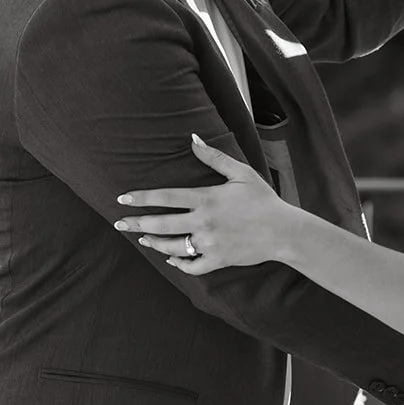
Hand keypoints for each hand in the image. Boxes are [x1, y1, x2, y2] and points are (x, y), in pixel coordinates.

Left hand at [114, 134, 293, 274]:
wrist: (284, 231)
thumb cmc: (263, 199)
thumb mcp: (241, 173)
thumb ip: (213, 157)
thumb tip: (192, 138)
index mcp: (207, 199)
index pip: (165, 198)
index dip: (141, 198)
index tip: (122, 199)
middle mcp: (203, 223)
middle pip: (161, 224)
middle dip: (136, 224)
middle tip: (119, 224)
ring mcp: (210, 244)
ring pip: (172, 247)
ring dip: (154, 243)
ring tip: (143, 239)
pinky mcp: (218, 260)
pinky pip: (192, 266)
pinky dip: (179, 264)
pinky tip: (170, 259)